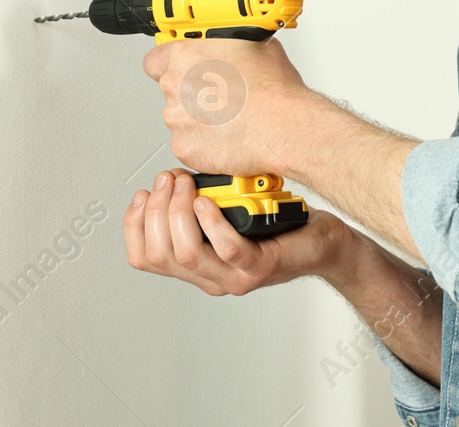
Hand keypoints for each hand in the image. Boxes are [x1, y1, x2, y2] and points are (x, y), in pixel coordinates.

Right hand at [123, 167, 351, 295]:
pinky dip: (211, 222)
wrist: (324, 241)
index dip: (134, 225)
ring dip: (177, 211)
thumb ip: (199, 205)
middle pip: (160, 254)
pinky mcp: (260, 267)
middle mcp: (211, 277)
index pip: (144, 258)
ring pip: (186, 254)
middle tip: (169, 180)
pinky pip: (226, 249)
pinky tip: (207, 201)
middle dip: (156, 210)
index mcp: (198, 266)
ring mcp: (235, 276)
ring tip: (185, 184)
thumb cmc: (279, 226)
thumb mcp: (228, 212)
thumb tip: (172, 180)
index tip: (143, 194)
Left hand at [142, 37, 312, 177]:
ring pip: (181, 119)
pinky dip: (204, 143)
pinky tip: (228, 136)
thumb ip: (233, 45)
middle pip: (172, 89)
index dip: (170, 64)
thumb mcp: (257, 46)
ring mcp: (177, 120)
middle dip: (192, 93)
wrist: (284, 127)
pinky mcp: (185, 148)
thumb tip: (238, 44)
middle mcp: (175, 86)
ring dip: (199, 119)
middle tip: (219, 95)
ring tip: (230, 118)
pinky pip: (189, 144)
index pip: (156, 59)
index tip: (180, 68)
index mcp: (186, 56)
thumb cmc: (274, 90)